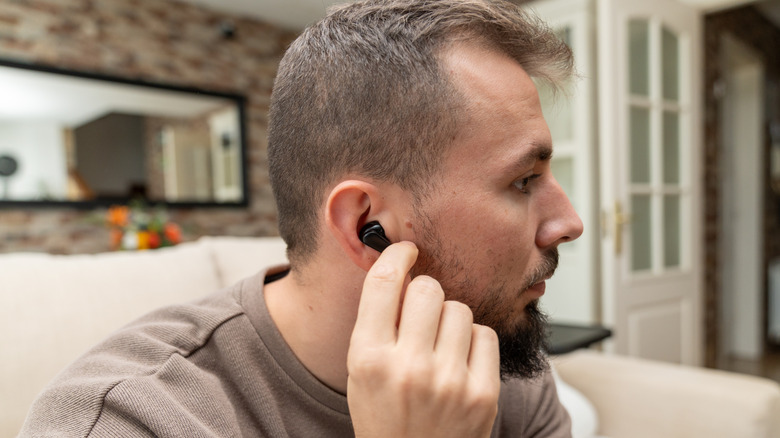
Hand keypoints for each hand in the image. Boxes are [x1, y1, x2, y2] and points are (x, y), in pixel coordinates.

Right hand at [347, 242, 499, 437]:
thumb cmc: (385, 416)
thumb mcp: (362, 371)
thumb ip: (377, 322)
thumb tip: (402, 267)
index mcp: (369, 358)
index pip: (383, 283)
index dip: (396, 255)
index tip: (405, 251)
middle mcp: (408, 367)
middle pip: (427, 288)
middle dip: (424, 294)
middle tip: (421, 314)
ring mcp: (449, 380)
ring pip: (459, 308)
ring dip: (450, 320)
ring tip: (440, 347)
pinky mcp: (482, 392)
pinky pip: (485, 334)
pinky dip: (473, 342)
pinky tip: (460, 361)